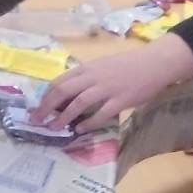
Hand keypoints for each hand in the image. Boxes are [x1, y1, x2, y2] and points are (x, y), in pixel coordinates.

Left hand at [37, 33, 192, 127]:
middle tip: (37, 120)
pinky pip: (100, 114)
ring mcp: (107, 88)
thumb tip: (68, 94)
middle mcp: (93, 77)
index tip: (37, 108)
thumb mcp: (102, 66)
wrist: (156, 62)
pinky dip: (88, 123)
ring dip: (63, 117)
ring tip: (54, 128)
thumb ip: (86, 78)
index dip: (45, 96)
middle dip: (46, 107)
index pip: (59, 81)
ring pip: (78, 103)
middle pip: (63, 91)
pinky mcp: (121, 100)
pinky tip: (80, 129)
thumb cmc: (128, 65)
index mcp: (88, 68)